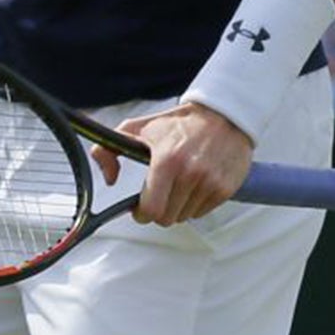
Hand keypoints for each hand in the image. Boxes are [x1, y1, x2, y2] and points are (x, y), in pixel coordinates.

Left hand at [92, 101, 253, 225]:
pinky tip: (192, 185)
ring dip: (176, 207)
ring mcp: (210, 183)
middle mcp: (191, 174)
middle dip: (157, 211)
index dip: (141, 214)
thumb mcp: (136, 128)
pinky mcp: (226, 189)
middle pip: (167, 217)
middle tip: (157, 195)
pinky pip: (202, 212)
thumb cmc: (178, 123)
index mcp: (167, 161)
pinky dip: (194, 204)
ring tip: (177, 185)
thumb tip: (109, 179)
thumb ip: (108, 149)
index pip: (152, 208)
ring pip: (184, 216)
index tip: (139, 209)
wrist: (222, 116)